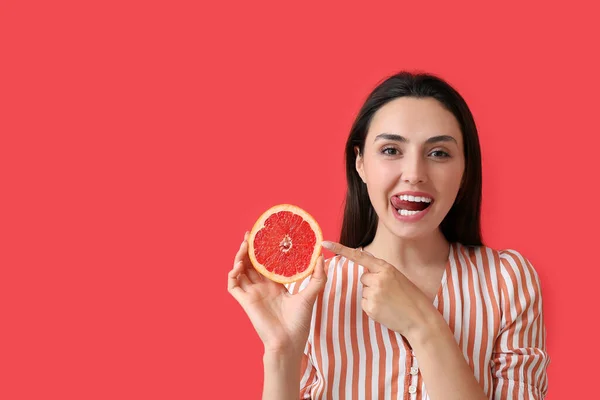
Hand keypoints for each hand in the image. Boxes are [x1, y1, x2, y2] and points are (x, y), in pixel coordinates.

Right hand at [227, 232, 326, 354]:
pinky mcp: (245, 302)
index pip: (265, 263)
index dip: (263, 250)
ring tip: (243, 245)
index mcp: (275, 286)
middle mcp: (262, 288)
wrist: (289, 342)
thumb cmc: (300, 322)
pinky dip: (232, 275)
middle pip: (250, 264)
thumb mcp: (311, 295)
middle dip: (248, 249)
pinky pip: (232, 286)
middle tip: (250, 234)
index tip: (264, 236)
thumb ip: (317, 277)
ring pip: (239, 271)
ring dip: (239, 257)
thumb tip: (321, 256)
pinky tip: (238, 266)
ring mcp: (252, 294)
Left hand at [321, 241, 437, 340]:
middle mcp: (378, 278)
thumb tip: (366, 273)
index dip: (340, 249)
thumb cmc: (411, 298)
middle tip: (389, 293)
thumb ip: (381, 272)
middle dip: (372, 284)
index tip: (325, 243)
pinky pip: (364, 303)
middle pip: (363, 278)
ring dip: (373, 296)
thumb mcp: (398, 277)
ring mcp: (374, 293)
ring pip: (364, 291)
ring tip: (390, 302)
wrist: (420, 319)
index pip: (359, 256)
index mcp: (386, 268)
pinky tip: (386, 310)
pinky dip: (373, 307)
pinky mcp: (371, 307)